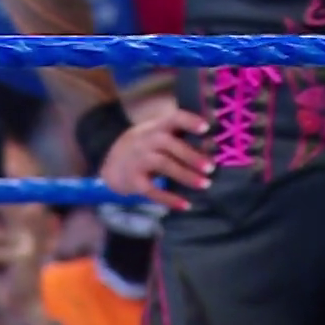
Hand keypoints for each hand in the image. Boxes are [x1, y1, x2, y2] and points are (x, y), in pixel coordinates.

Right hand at [99, 107, 213, 211]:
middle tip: (211, 167)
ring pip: (163, 165)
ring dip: (185, 175)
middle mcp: (145, 140)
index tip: (206, 128)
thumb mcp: (157, 135)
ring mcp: (137, 160)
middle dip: (191, 155)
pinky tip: (185, 205)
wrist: (111, 165)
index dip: (189, 121)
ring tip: (205, 184)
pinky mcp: (133, 180)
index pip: (173, 118)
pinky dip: (169, 199)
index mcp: (156, 127)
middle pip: (168, 143)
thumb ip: (181, 136)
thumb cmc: (146, 148)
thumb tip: (213, 145)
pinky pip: (151, 190)